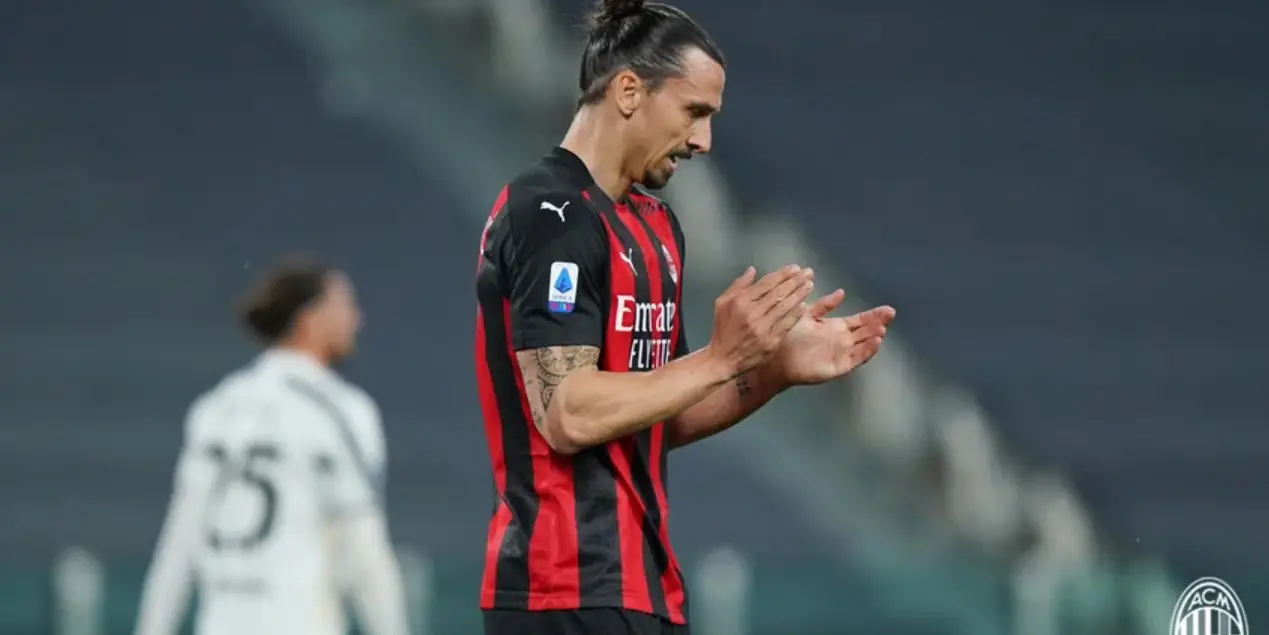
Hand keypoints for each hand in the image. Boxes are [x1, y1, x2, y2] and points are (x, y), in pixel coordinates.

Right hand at [707, 265, 815, 377]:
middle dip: (795, 281)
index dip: (782, 275)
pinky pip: (787, 324)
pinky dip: (796, 314)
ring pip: (785, 307)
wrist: (723, 360)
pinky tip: (804, 305)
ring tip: (809, 285)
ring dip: (799, 295)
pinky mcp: (771, 341)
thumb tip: (753, 270)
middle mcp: (753, 313)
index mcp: (740, 302)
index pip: (766, 284)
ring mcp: (763, 328)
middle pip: (778, 293)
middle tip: (808, 273)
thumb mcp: (722, 304)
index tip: (795, 268)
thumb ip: (737, 285)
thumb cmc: (723, 330)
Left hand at [771, 288, 895, 385]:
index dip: (873, 315)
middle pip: (865, 331)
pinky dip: (866, 352)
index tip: (887, 309)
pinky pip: (856, 359)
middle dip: (878, 323)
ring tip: (882, 329)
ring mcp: (841, 354)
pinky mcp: (839, 367)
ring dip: (874, 337)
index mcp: (835, 327)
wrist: (777, 358)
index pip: (859, 320)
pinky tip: (875, 343)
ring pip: (863, 345)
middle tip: (891, 314)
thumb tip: (841, 292)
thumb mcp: (807, 315)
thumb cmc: (789, 337)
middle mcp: (841, 340)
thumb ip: (824, 305)